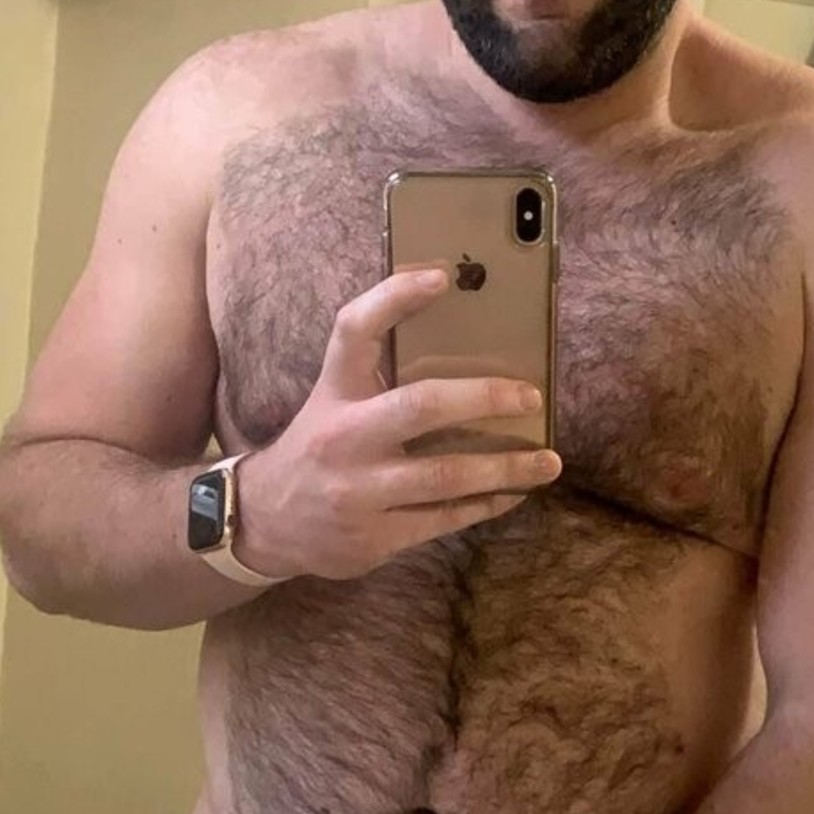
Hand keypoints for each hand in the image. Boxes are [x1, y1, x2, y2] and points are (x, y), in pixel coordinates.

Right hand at [233, 268, 559, 581]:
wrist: (266, 522)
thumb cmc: (320, 447)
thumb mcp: (334, 400)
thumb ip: (380, 374)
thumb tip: (467, 345)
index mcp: (334, 392)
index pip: (354, 330)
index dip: (395, 297)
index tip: (443, 277)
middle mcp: (343, 437)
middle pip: (420, 406)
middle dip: (484, 398)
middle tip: (530, 396)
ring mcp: (359, 491)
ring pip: (446, 474)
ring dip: (506, 467)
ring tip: (548, 461)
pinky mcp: (374, 537)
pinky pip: (444, 519)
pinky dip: (485, 504)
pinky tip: (513, 493)